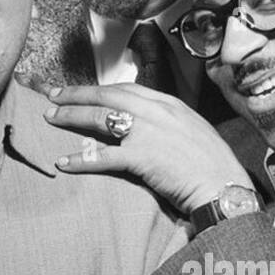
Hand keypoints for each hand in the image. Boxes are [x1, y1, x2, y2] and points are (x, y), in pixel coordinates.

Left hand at [44, 82, 248, 216]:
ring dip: (71, 117)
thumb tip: (147, 125)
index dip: (99, 89)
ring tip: (50, 118)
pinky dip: (80, 159)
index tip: (81, 90)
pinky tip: (63, 162)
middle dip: (76, 94)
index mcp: (169, 103)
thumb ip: (168, 122)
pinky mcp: (141, 157)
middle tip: (52, 95)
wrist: (225, 185)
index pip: (126, 89)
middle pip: (106, 96)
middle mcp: (156, 112)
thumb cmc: (212, 164)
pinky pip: (103, 156)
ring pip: (99, 118)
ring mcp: (147, 132)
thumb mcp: (193, 130)